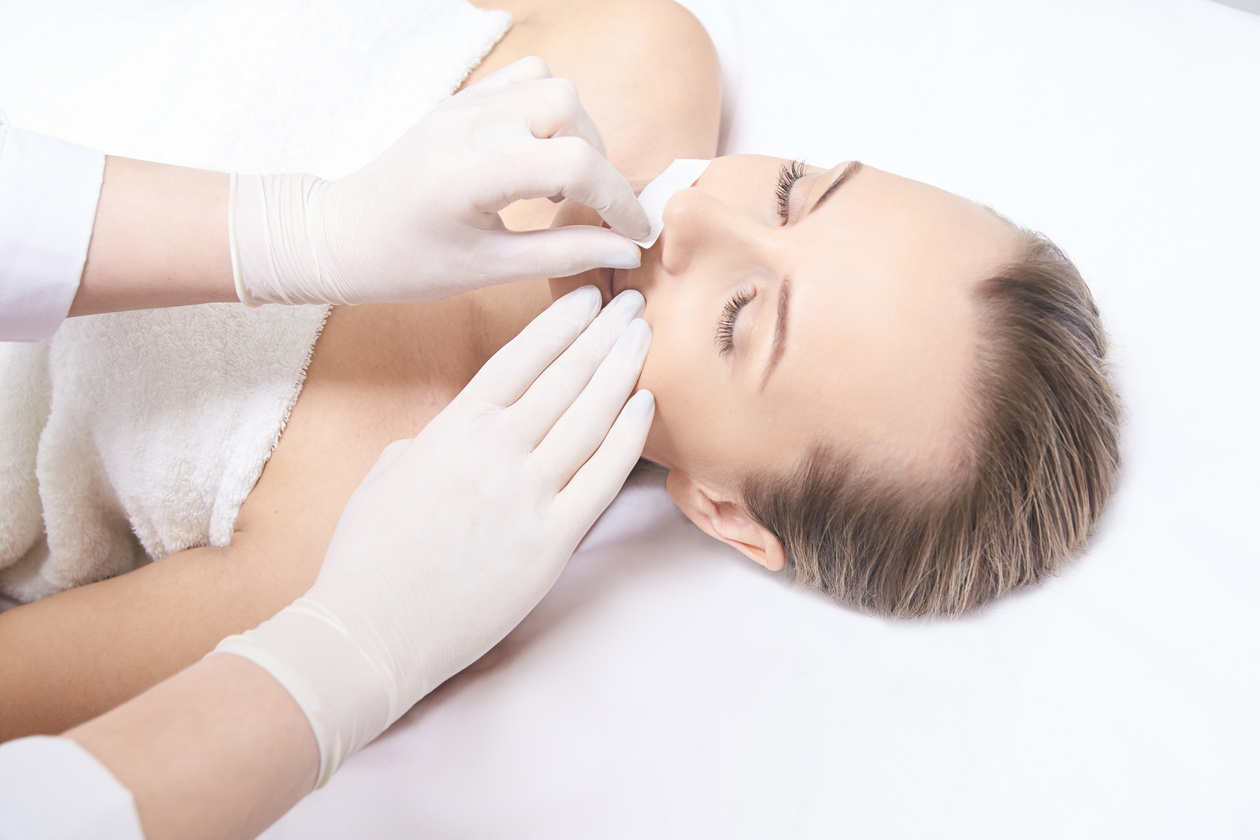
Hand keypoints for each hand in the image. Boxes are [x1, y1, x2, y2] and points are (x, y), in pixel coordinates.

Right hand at [215, 286, 652, 786]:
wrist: (371, 631)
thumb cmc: (369, 555)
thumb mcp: (388, 473)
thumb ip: (432, 440)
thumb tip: (460, 431)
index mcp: (453, 428)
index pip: (520, 357)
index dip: (560, 322)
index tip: (587, 297)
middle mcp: (496, 451)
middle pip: (565, 376)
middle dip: (603, 333)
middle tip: (633, 303)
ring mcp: (528, 495)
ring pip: (591, 416)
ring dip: (621, 369)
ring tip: (643, 338)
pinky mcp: (552, 541)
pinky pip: (603, 476)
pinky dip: (628, 436)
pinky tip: (645, 405)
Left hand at [231, 57, 649, 305]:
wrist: (338, 235)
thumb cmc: (402, 264)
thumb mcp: (485, 271)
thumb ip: (561, 254)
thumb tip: (624, 248)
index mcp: (470, 173)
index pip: (574, 162)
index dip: (618, 198)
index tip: (632, 232)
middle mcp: (467, 125)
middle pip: (568, 107)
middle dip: (596, 158)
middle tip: (584, 207)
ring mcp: (461, 105)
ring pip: (550, 84)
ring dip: (574, 130)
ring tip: (557, 182)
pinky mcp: (458, 101)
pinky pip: (522, 79)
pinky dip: (546, 111)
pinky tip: (534, 156)